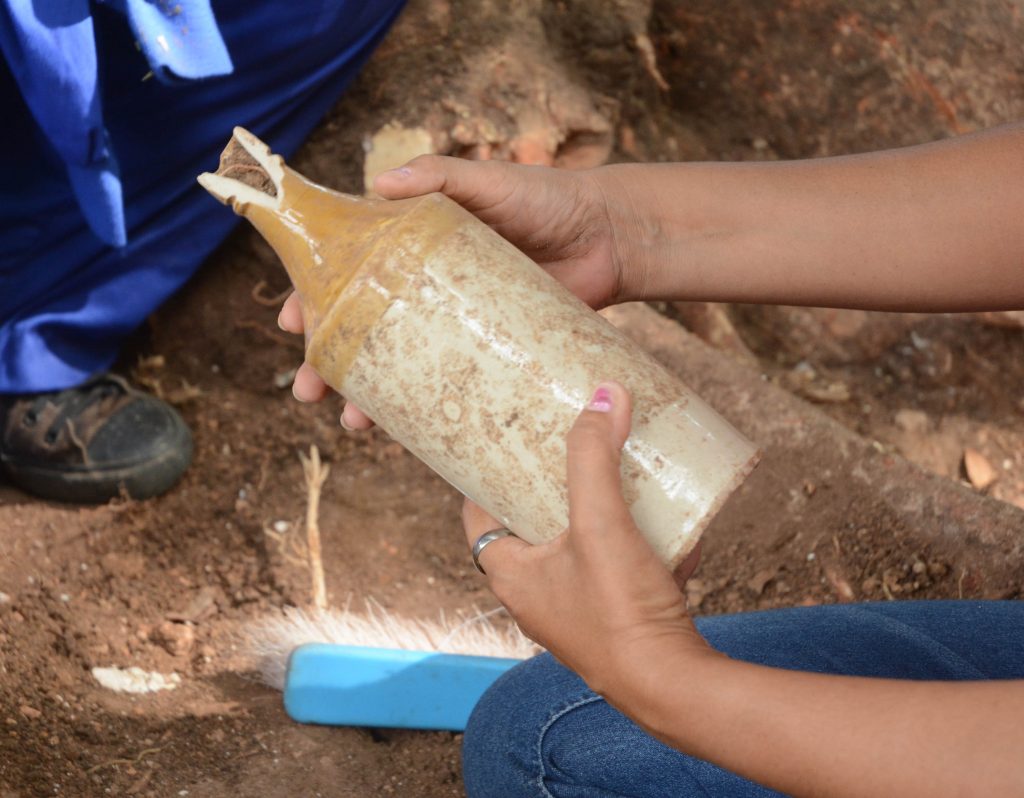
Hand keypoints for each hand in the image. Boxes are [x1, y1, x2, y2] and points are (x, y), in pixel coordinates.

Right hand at [278, 155, 629, 427]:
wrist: (611, 237)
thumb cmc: (548, 199)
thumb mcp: (490, 181)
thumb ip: (441, 176)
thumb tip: (379, 182)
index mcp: (414, 246)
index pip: (350, 272)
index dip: (315, 296)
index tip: (290, 321)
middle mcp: (427, 289)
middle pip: (364, 328)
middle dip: (329, 361)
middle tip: (307, 390)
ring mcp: (458, 325)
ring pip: (401, 364)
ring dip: (369, 395)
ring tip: (354, 423)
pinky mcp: (492, 352)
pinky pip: (451, 384)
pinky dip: (426, 406)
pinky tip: (407, 429)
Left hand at [463, 381, 712, 701]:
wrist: (674, 687)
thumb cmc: (620, 612)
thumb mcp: (601, 523)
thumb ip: (595, 456)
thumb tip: (602, 394)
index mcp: (511, 575)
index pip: (477, 514)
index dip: (485, 476)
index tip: (503, 441)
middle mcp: (535, 597)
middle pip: (531, 525)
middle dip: (552, 486)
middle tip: (569, 447)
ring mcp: (574, 612)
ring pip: (578, 547)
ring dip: (597, 514)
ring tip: (617, 474)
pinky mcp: (613, 620)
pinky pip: (616, 570)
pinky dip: (634, 546)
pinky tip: (665, 528)